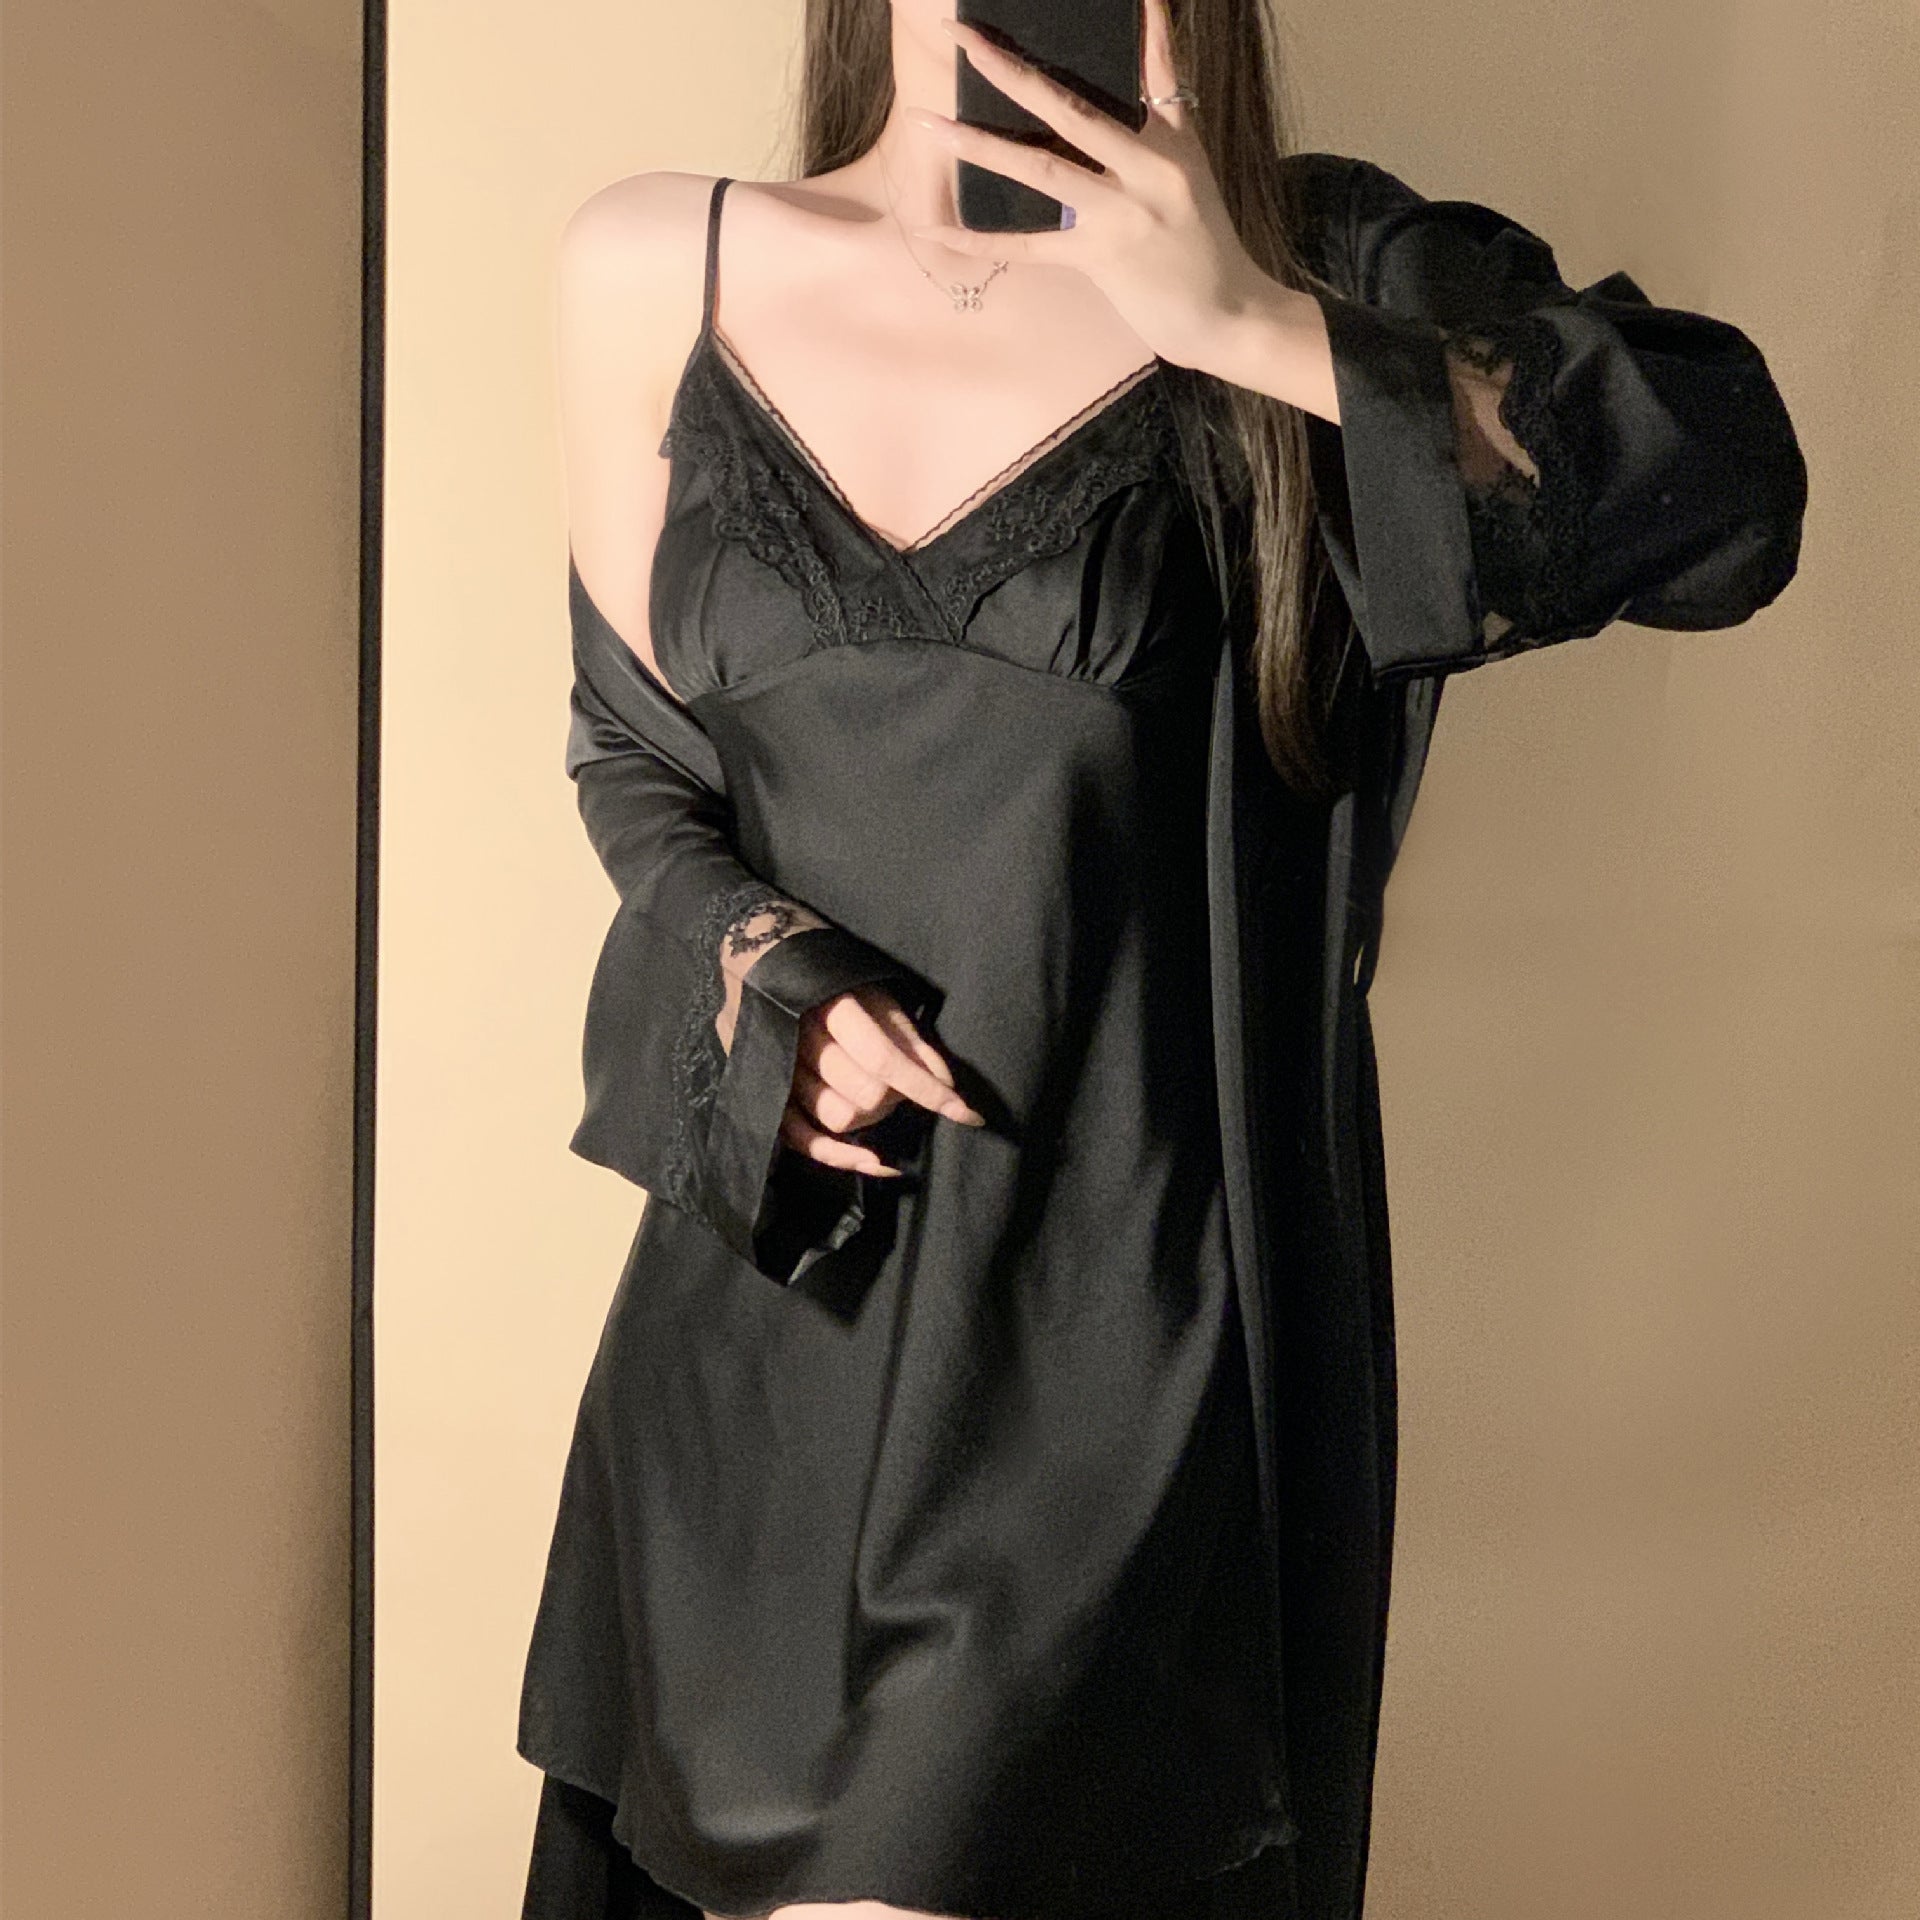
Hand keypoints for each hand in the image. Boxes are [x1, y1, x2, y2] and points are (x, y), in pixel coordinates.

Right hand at [781, 983, 984, 1176]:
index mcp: (832, 1009)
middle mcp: (801, 1042)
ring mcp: (781, 1073)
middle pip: (864, 1094)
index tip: (967, 1113)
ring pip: (839, 1118)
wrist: (767, 972)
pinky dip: (841, 1156)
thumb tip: (946, 1081)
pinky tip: (875, 1161)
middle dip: (897, 1097)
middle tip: (903, 1083)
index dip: (928, 1090)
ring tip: (879, 1097)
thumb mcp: (876, 996)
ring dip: (872, 1117)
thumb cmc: (835, 986)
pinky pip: (803, 1140)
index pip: (885, 1059)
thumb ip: (910, 1038)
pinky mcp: (771, 1097)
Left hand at [902, 0, 1272, 372]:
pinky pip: (1028, 245)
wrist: (1227, 313)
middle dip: (1012, 74)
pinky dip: (979, 240)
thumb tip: (1148, 22)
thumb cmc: (1204, 238)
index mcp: (1168, 141)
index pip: (1145, 68)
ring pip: (1041, 170)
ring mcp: (1120, 217)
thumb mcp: (1192, 160)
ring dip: (981, 147)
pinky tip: (934, 231)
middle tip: (963, 39)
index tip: (1048, 19)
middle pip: (1070, 110)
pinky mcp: (1098, 260)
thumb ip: (1165, 96)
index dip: (1126, 28)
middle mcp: (1145, 170)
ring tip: (931, 124)